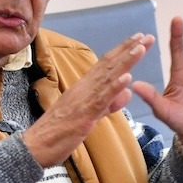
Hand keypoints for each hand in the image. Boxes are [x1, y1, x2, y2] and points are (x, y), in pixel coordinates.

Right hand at [22, 32, 154, 166]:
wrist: (36, 146)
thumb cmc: (59, 132)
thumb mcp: (89, 116)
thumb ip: (109, 103)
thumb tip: (127, 91)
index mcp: (84, 87)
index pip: (106, 64)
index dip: (123, 50)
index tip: (138, 39)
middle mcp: (84, 88)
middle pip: (109, 65)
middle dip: (129, 49)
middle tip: (146, 36)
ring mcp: (84, 100)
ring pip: (108, 77)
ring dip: (125, 61)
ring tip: (140, 47)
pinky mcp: (84, 115)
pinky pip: (102, 100)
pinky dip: (114, 87)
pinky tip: (127, 77)